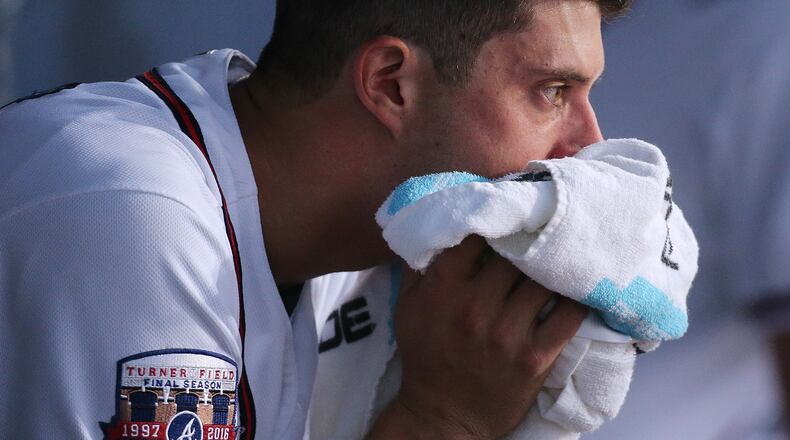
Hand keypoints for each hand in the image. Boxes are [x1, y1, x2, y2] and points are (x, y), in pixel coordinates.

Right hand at [367, 235, 586, 438]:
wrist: (443, 415)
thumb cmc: (426, 355)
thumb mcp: (407, 307)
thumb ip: (420, 265)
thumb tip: (435, 225)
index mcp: (443, 289)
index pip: (477, 236)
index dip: (496, 221)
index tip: (508, 217)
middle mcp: (475, 307)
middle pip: (516, 254)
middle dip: (527, 243)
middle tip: (540, 233)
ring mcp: (507, 334)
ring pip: (544, 280)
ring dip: (554, 268)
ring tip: (561, 258)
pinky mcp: (534, 358)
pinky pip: (568, 316)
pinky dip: (576, 299)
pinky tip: (577, 289)